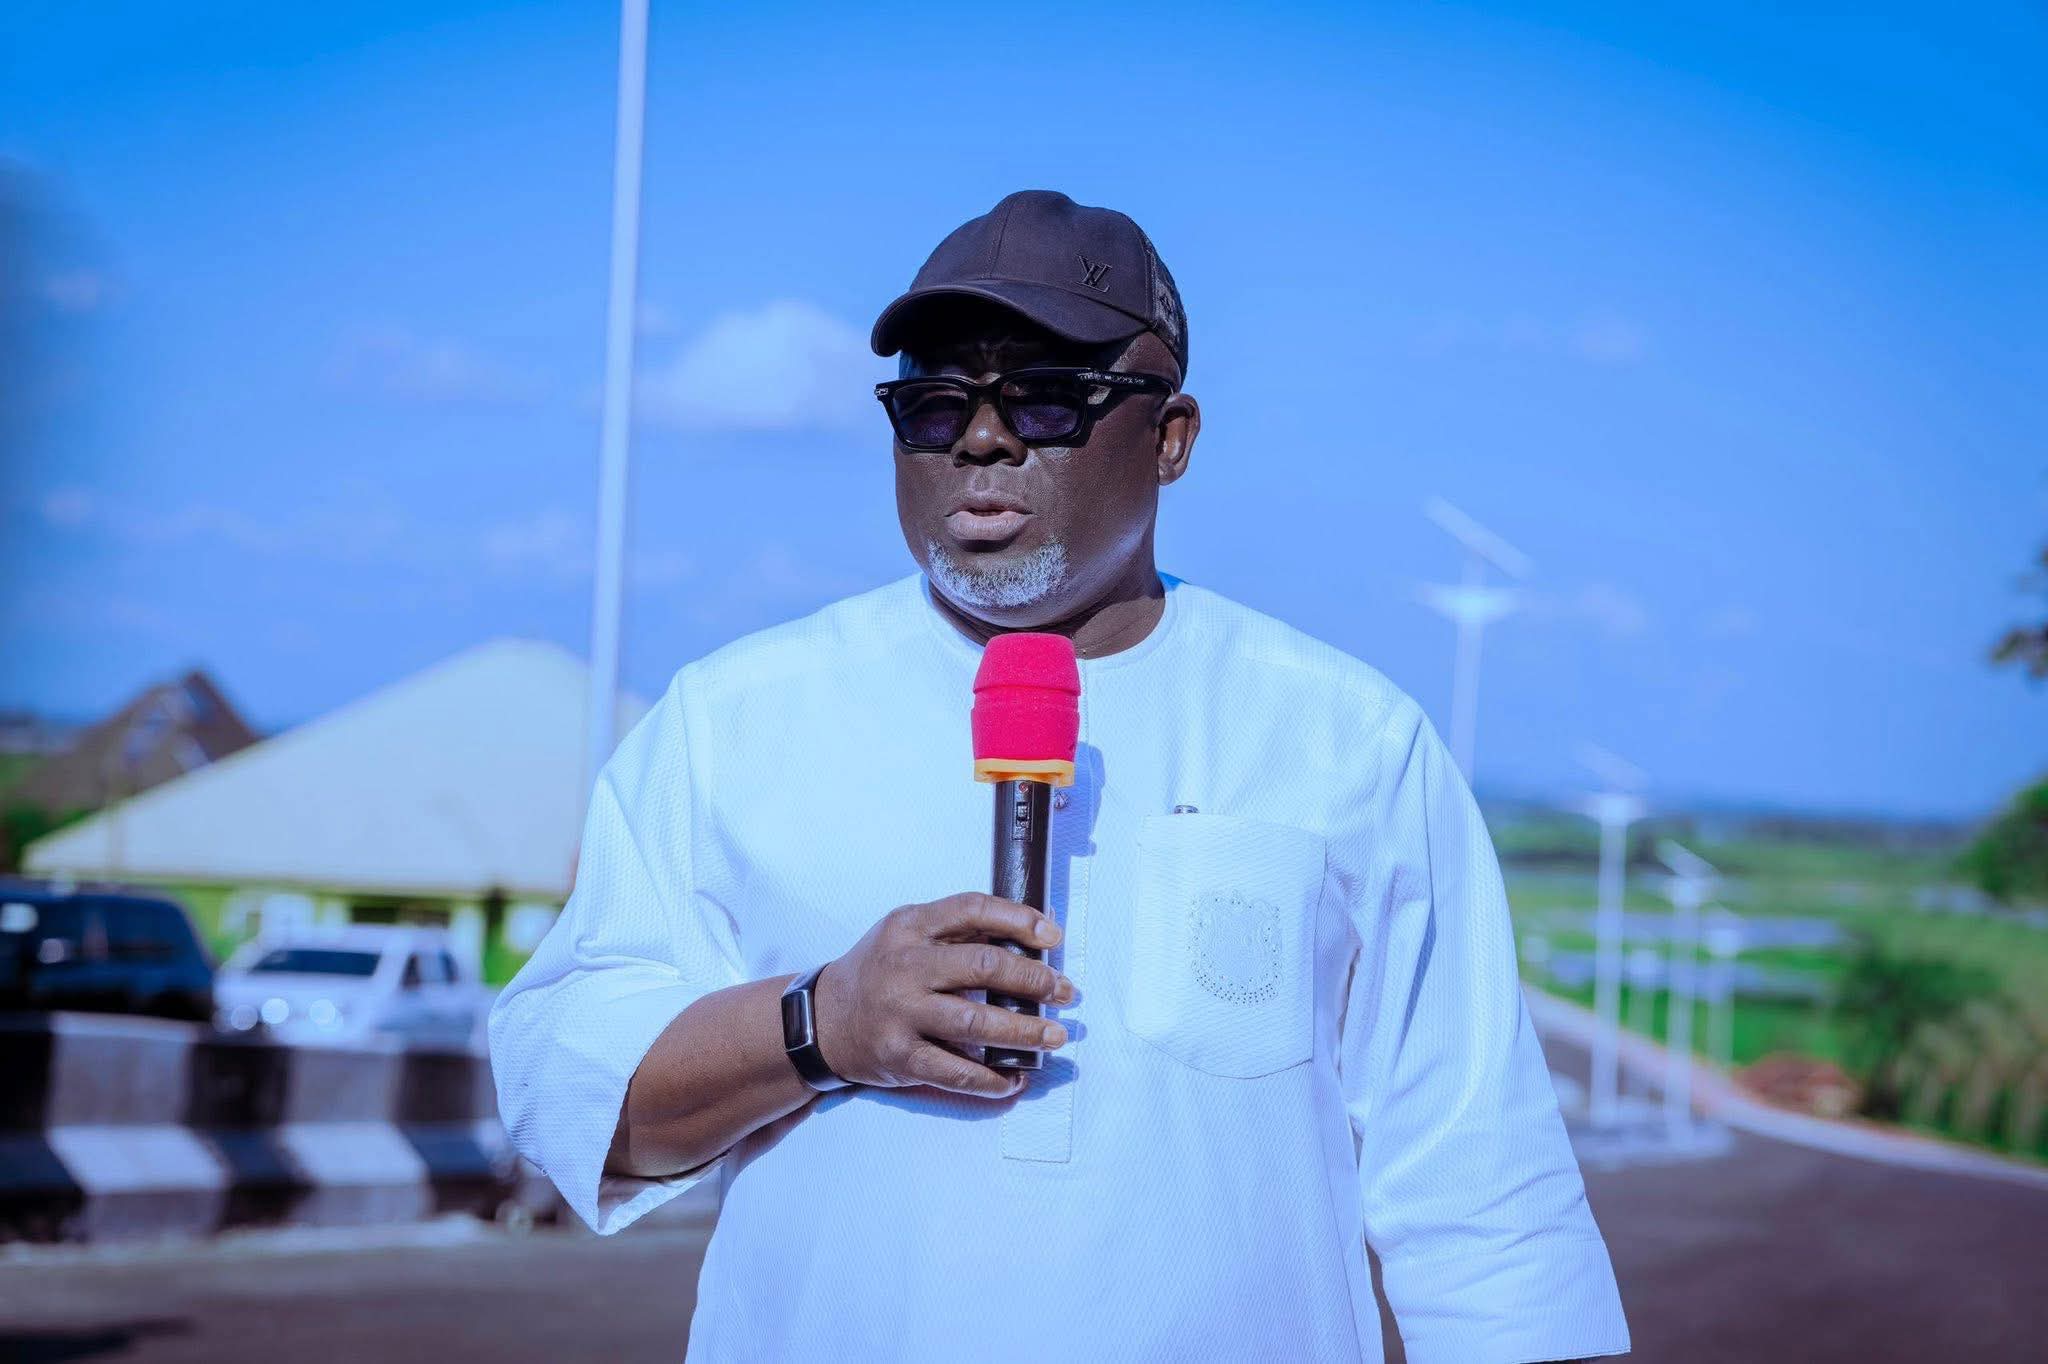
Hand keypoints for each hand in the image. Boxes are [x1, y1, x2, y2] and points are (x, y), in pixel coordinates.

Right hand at [811, 893, 1076, 1096]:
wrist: (821, 1020)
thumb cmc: (878, 970)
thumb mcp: (908, 933)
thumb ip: (960, 929)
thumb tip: (1032, 928)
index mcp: (910, 926)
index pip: (973, 909)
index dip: (1020, 919)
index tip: (1054, 937)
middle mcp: (905, 966)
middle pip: (983, 966)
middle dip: (1034, 981)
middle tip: (1065, 992)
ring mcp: (901, 1013)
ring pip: (976, 1023)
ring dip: (1024, 1031)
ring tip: (1055, 1036)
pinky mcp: (900, 1056)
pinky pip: (956, 1072)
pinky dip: (992, 1079)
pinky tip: (1015, 1078)